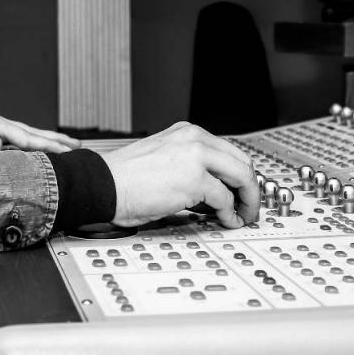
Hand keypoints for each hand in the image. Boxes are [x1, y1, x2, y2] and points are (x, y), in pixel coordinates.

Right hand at [99, 122, 257, 228]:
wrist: (102, 185)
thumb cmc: (125, 179)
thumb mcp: (165, 159)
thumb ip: (193, 166)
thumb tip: (217, 191)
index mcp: (188, 133)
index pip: (229, 151)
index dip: (242, 174)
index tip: (244, 191)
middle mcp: (195, 139)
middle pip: (242, 161)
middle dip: (251, 187)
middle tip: (250, 206)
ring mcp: (196, 157)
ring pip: (242, 177)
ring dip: (247, 200)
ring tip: (243, 216)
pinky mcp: (194, 179)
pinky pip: (225, 198)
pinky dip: (230, 213)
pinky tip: (227, 221)